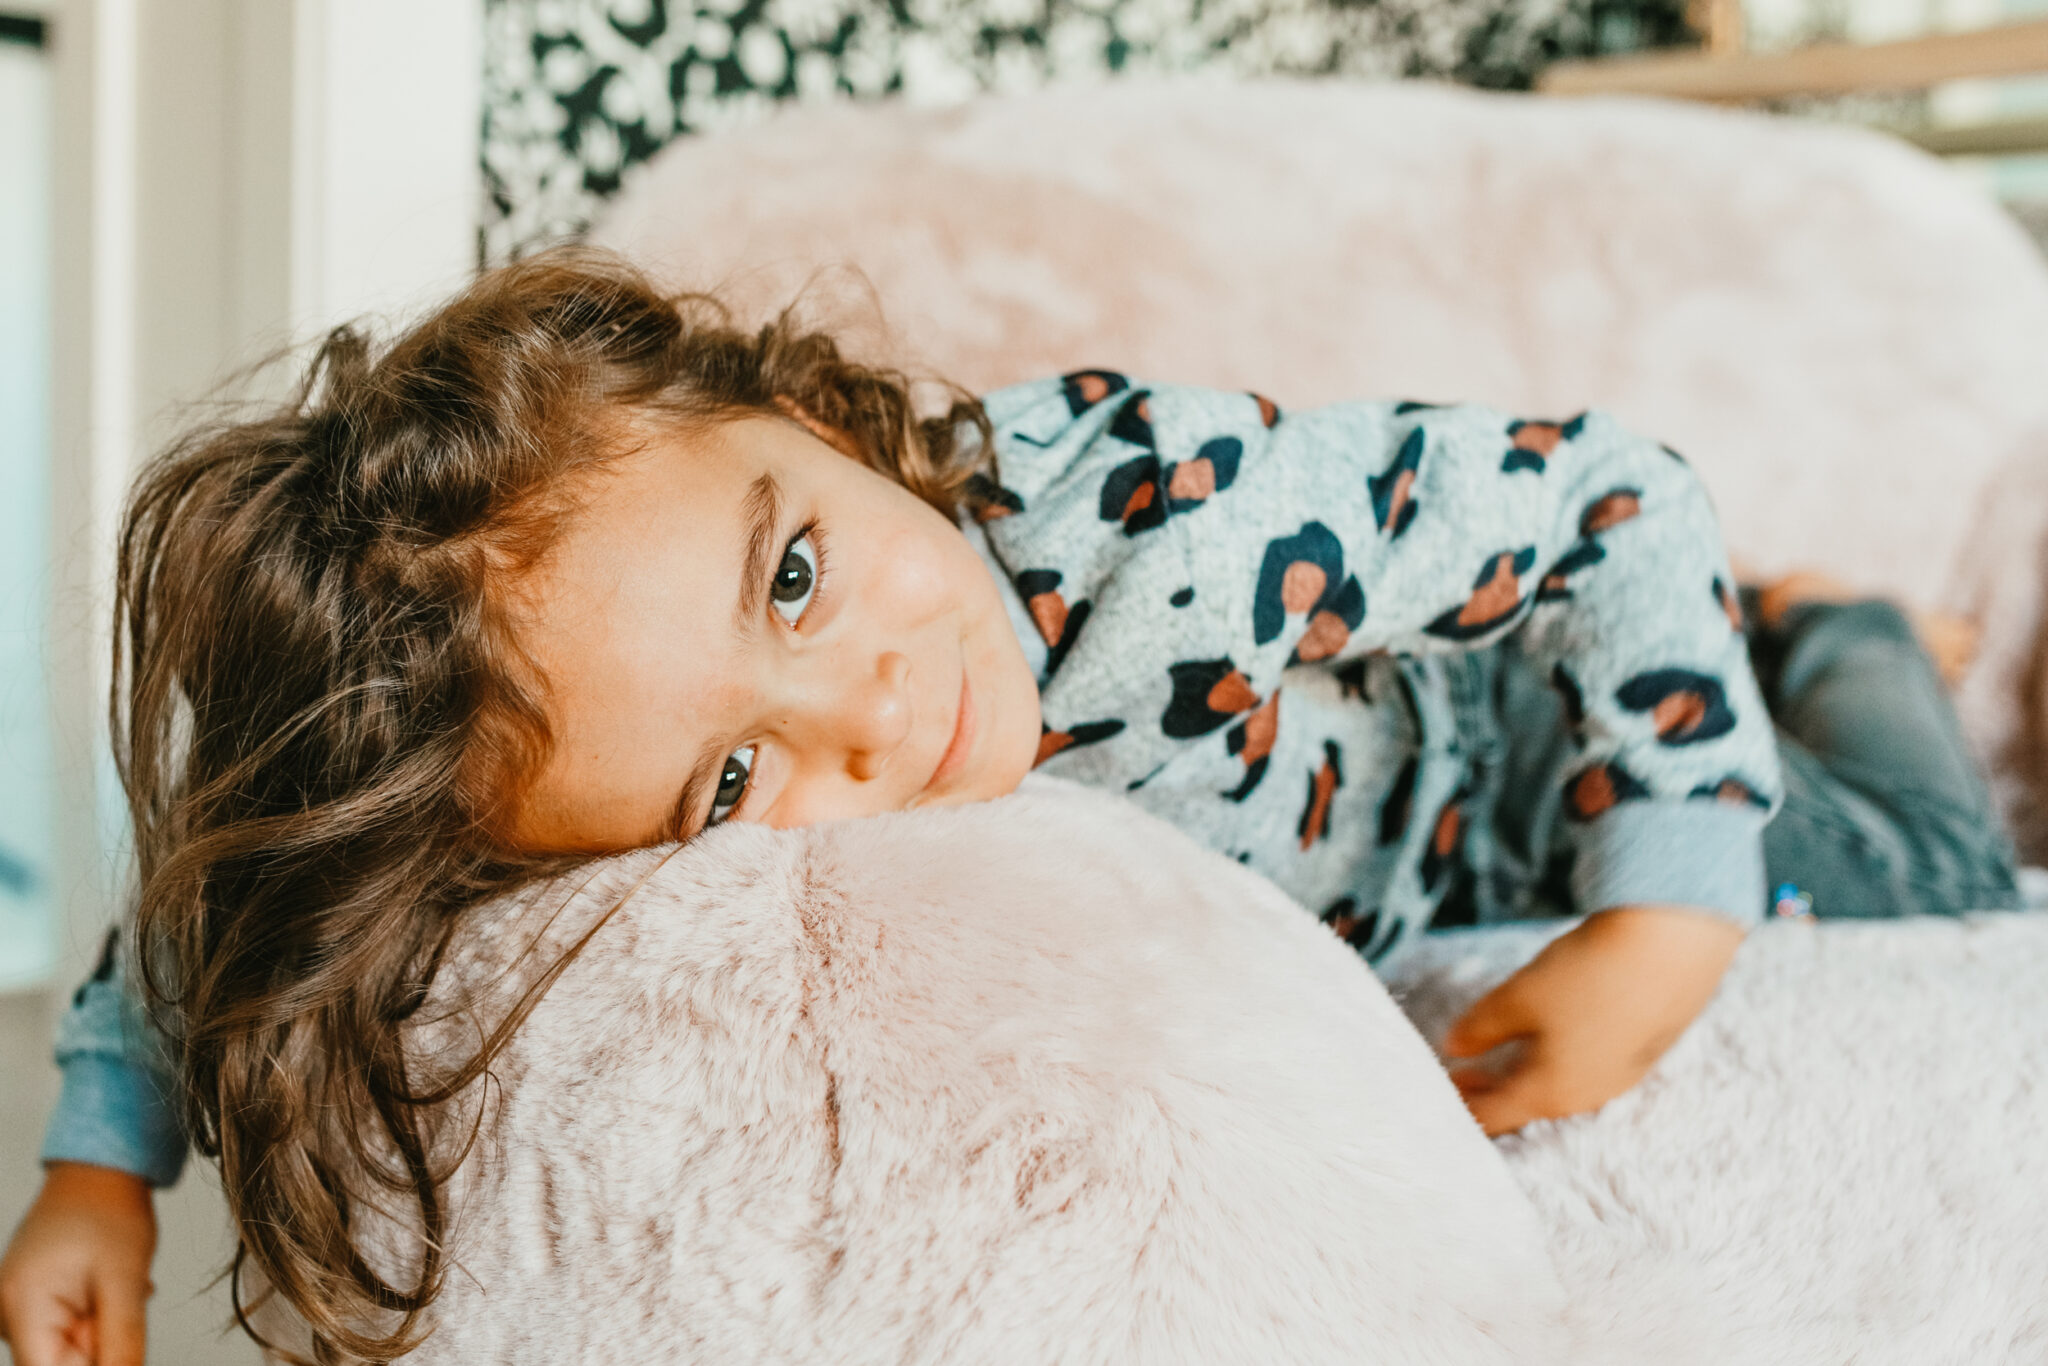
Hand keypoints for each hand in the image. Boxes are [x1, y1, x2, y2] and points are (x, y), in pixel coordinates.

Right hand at [0, 1163, 155, 1365]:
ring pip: (68, 1352)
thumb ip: (122, 1343)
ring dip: (101, 1333)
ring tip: (118, 1292)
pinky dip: (96, 1321)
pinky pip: (67, 1333)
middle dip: (100, 1349)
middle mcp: (9, 1314)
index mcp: (22, 1309)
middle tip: (121, 1306)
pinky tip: (111, 1291)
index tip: (119, 1349)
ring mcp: (18, 1309)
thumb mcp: (126, 1281)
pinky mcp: (33, 1304)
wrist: (100, 1171)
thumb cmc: (110, 1211)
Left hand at [1442, 905, 1743, 1136]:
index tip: (1435, 1098)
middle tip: (1457, 1076)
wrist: (1675, 946)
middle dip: (1488, 1091)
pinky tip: (1550, 1035)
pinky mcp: (1641, 1050)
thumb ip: (1481, 1028)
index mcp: (1550, 1093)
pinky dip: (1556, 1059)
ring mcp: (1619, 1076)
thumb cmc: (1587, 975)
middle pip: (1526, 1104)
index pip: (1493, 1117)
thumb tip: (1453, 1047)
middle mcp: (1588, 1096)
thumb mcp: (1519, 998)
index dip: (1461, 1111)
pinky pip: (1587, 1067)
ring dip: (1522, 1073)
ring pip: (1558, 1085)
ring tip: (1494, 1057)